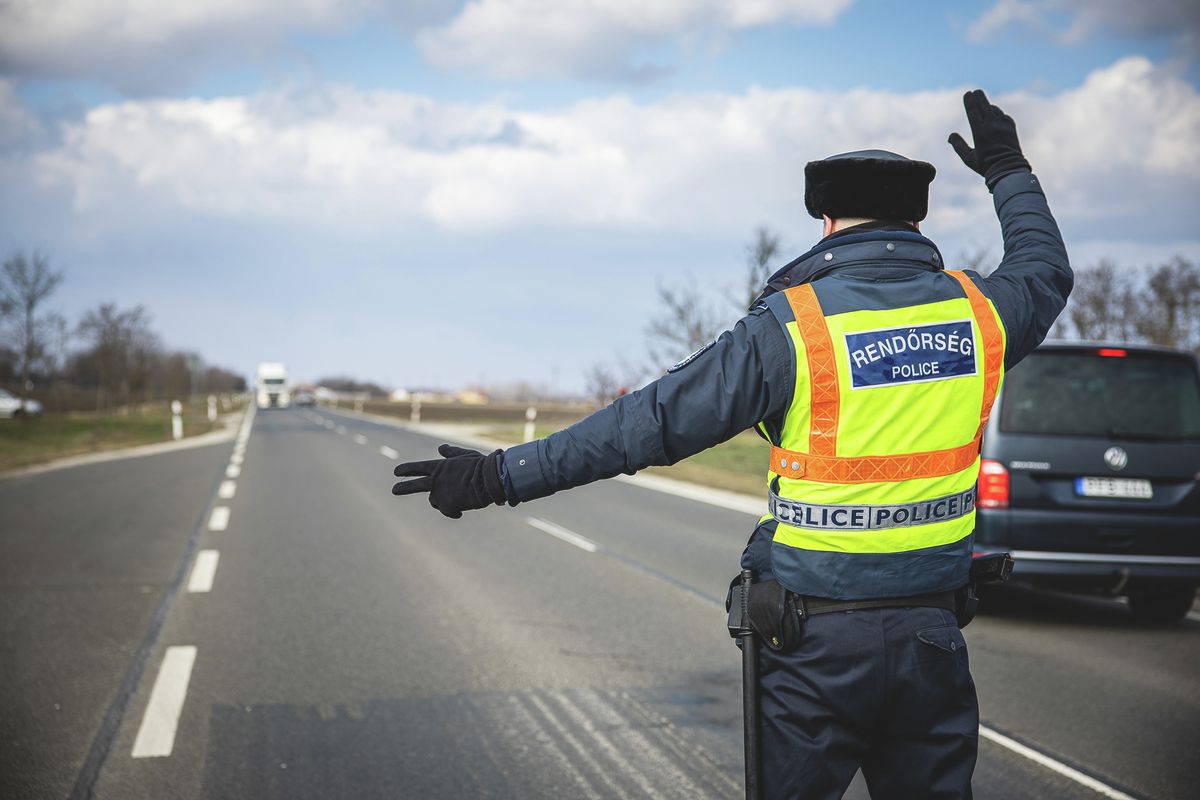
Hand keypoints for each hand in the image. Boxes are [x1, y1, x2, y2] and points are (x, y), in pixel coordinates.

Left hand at [392, 444, 506, 518]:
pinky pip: (448, 511)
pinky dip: (454, 512)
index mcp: (439, 467)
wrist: (487, 479)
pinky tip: (462, 510)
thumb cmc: (480, 466)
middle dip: (403, 487)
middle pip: (414, 485)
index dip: (407, 469)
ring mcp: (439, 493)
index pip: (418, 467)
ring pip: (435, 501)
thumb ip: (451, 453)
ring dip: (444, 502)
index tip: (396, 472)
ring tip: (459, 498)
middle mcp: (436, 480)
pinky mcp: (446, 505)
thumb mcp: (464, 456)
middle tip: (394, 489)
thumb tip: (441, 447)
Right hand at [948, 89, 1029, 188]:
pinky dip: (997, 113)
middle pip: (984, 106)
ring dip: (987, 105)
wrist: (1008, 168)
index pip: (973, 112)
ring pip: (994, 110)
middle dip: (979, 97)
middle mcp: (992, 126)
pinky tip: (994, 113)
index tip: (967, 93)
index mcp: (980, 132)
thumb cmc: (985, 165)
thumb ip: (958, 145)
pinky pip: (1002, 115)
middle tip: (976, 91)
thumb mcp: (968, 158)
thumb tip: (951, 135)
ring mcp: (1003, 125)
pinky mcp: (1011, 127)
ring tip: (983, 102)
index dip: (969, 101)